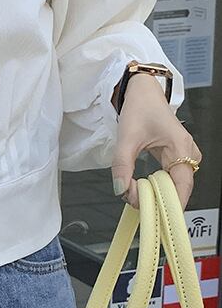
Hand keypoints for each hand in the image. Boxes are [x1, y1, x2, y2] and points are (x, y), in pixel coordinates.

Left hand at [111, 73, 200, 210]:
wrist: (144, 93)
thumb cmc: (140, 109)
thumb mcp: (126, 137)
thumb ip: (122, 166)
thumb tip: (120, 190)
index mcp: (181, 146)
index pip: (182, 186)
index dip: (168, 204)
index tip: (152, 213)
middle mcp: (188, 153)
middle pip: (178, 189)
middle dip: (156, 200)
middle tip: (134, 201)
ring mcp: (185, 156)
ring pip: (174, 186)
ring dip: (155, 194)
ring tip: (135, 192)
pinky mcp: (177, 158)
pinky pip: (170, 179)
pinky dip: (156, 187)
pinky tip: (142, 188)